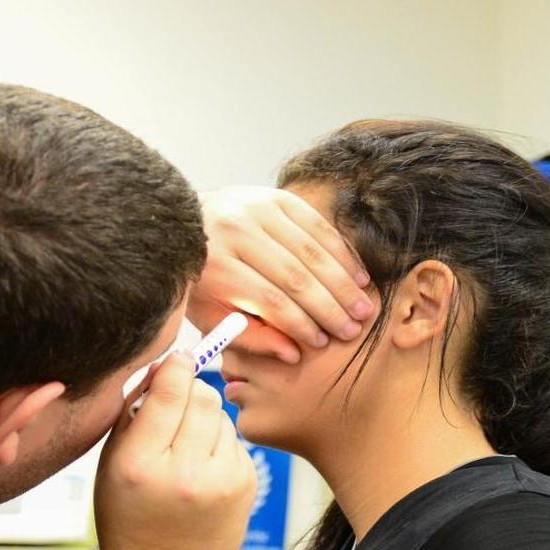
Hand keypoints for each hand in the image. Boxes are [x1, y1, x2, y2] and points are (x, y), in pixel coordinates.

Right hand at [93, 352, 256, 549]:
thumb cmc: (130, 516)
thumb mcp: (113, 463)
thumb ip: (134, 411)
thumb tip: (166, 364)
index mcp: (141, 463)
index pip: (170, 391)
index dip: (175, 366)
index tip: (177, 358)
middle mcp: (184, 473)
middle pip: (203, 396)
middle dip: (191, 391)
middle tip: (177, 404)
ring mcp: (221, 482)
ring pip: (221, 415)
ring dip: (205, 418)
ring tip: (185, 447)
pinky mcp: (246, 485)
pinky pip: (235, 439)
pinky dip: (219, 443)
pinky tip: (202, 468)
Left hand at [191, 186, 376, 362]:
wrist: (186, 225)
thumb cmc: (201, 279)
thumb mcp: (213, 315)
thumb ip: (251, 336)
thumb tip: (293, 354)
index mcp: (216, 266)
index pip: (269, 301)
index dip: (299, 324)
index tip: (321, 344)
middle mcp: (236, 233)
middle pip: (294, 276)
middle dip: (328, 307)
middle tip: (353, 330)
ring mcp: (256, 209)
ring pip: (310, 250)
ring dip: (342, 282)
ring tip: (363, 308)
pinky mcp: (274, 195)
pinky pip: (316, 224)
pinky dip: (341, 252)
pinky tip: (358, 276)